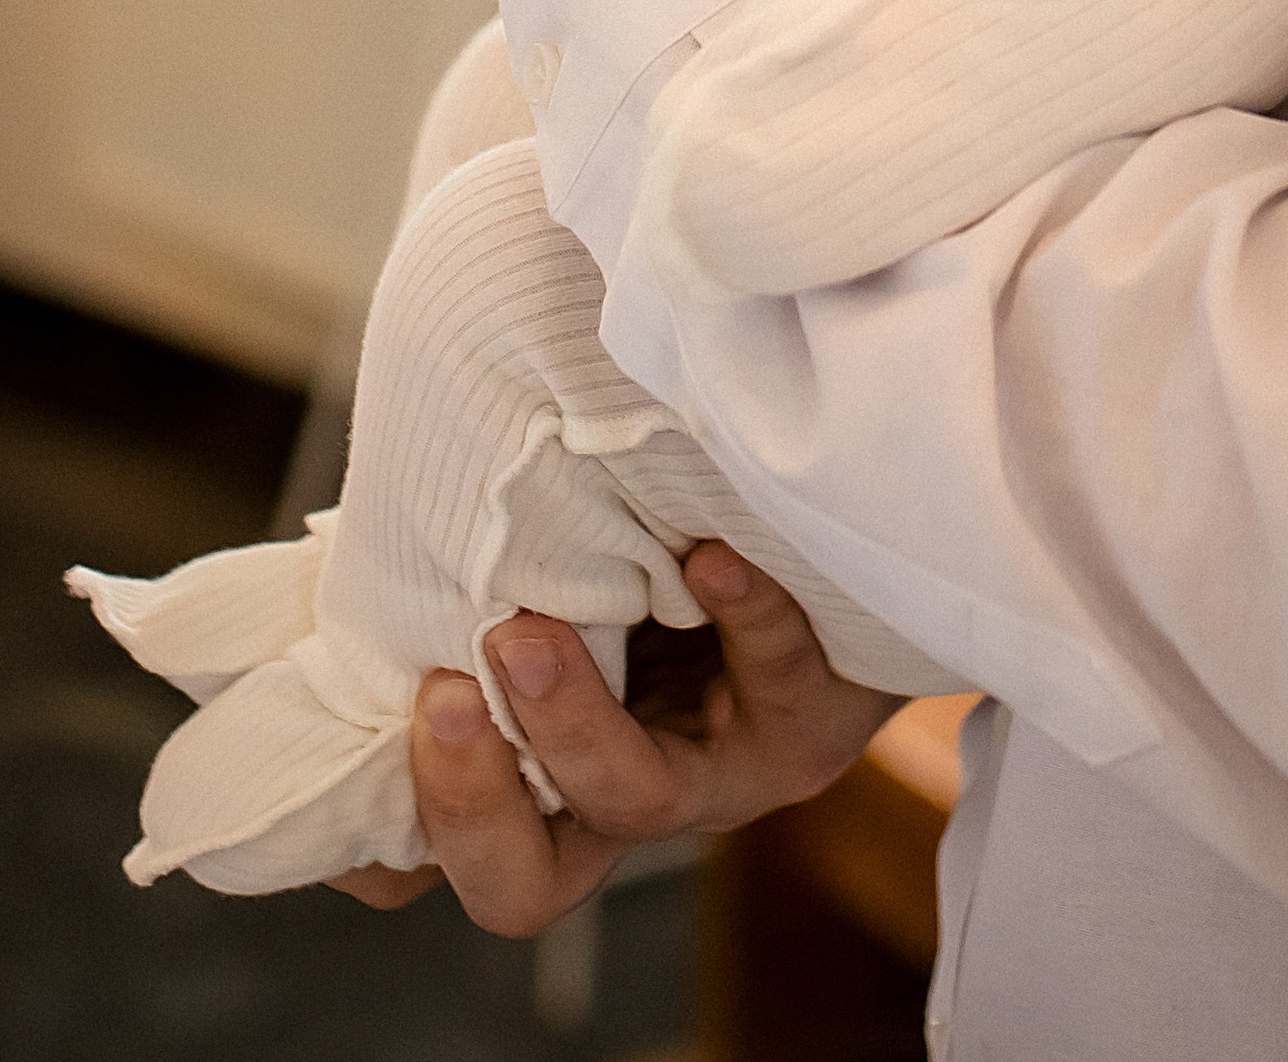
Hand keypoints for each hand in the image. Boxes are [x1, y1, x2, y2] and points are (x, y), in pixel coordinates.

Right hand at [329, 542, 902, 935]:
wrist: (828, 522)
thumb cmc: (664, 527)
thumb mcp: (554, 557)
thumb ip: (468, 570)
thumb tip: (352, 529)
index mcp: (541, 768)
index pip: (431, 853)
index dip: (375, 840)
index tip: (343, 730)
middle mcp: (622, 792)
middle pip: (520, 882)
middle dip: (468, 804)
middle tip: (440, 695)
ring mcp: (720, 771)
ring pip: (638, 800)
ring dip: (574, 721)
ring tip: (530, 630)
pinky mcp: (812, 723)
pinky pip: (779, 684)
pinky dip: (742, 616)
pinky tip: (709, 557)